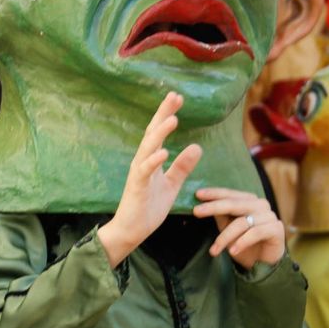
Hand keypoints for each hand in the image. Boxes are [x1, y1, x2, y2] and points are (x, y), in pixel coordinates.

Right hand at [97, 92, 202, 266]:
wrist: (131, 231)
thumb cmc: (148, 207)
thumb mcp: (171, 185)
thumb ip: (183, 166)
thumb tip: (197, 146)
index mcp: (150, 159)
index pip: (159, 132)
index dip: (167, 114)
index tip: (178, 97)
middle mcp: (142, 161)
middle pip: (152, 133)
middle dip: (163, 114)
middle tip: (175, 97)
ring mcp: (138, 173)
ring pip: (148, 148)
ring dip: (160, 133)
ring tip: (173, 119)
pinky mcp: (137, 187)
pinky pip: (144, 171)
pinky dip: (153, 160)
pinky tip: (164, 151)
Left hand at [192, 190, 284, 267]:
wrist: (263, 266)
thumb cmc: (244, 245)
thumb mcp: (227, 229)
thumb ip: (220, 216)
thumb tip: (202, 203)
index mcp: (249, 201)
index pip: (230, 194)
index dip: (214, 193)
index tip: (197, 194)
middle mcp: (260, 205)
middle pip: (234, 204)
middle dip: (213, 207)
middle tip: (196, 212)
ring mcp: (270, 216)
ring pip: (242, 222)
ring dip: (225, 237)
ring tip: (214, 250)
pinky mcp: (276, 229)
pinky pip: (256, 232)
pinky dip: (242, 242)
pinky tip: (233, 252)